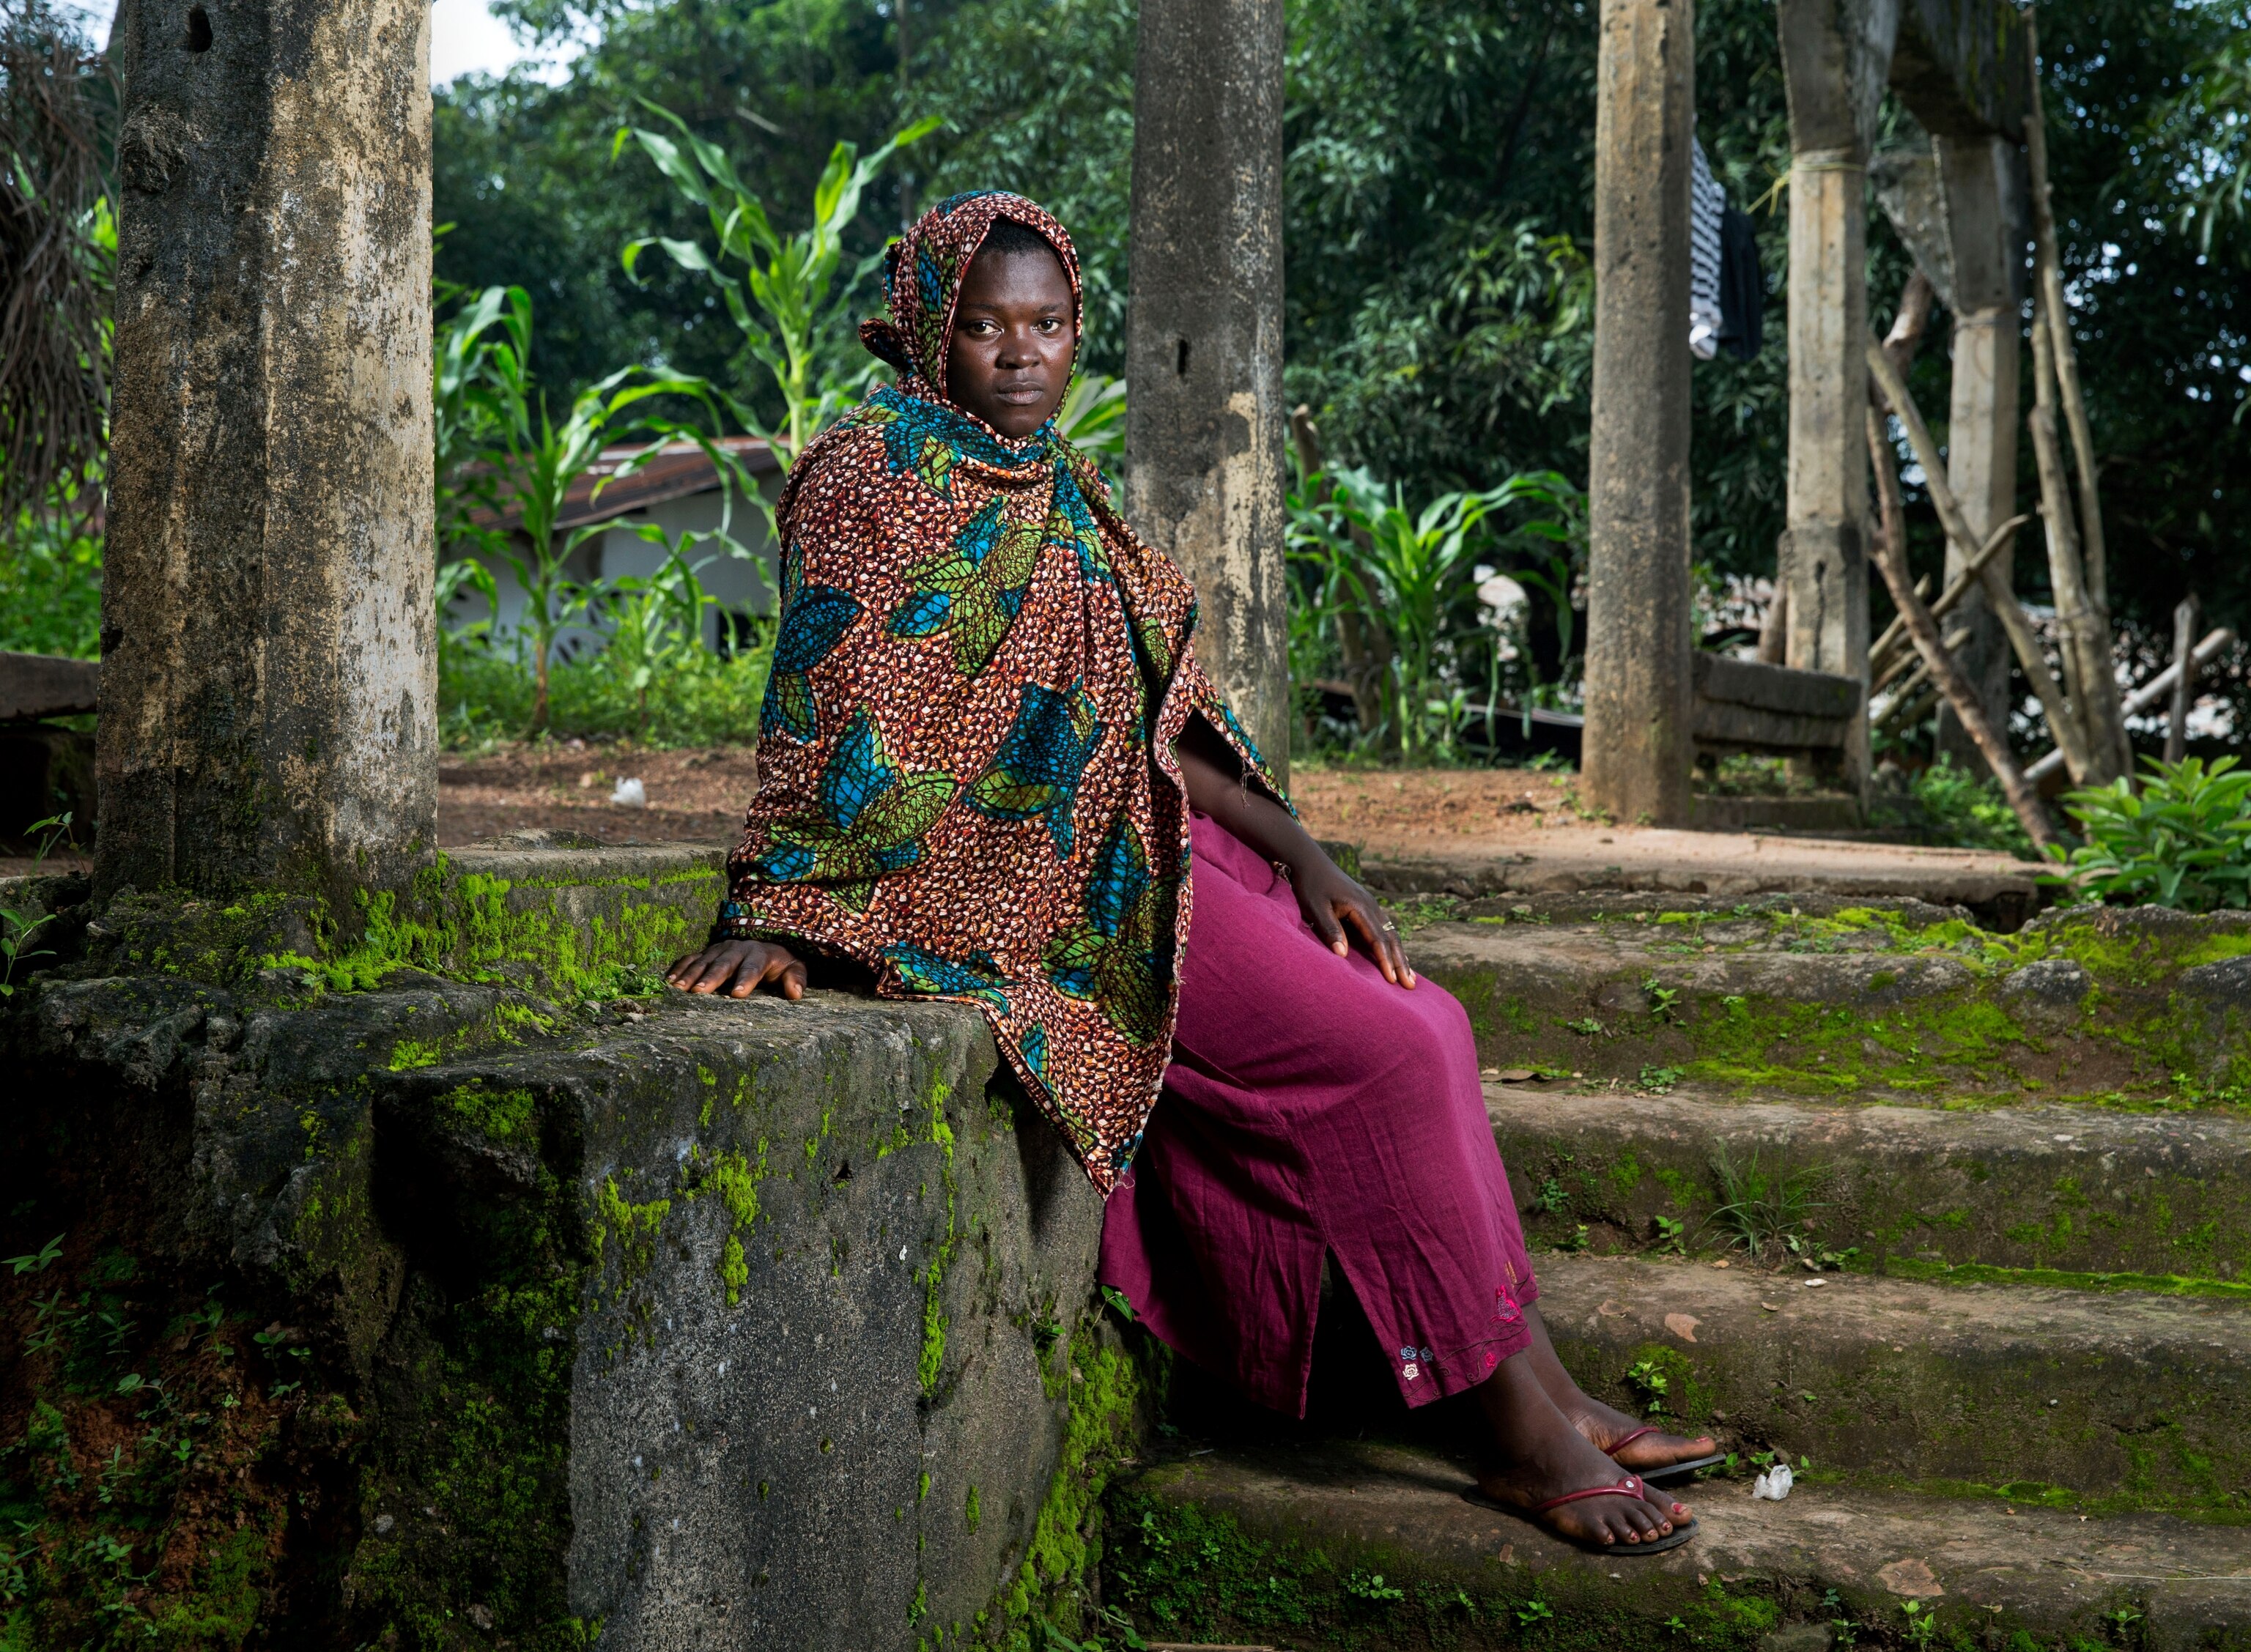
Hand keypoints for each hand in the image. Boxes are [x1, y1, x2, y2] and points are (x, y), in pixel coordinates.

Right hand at [666, 938, 806, 999]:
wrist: (766, 948)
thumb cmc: (781, 965)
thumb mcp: (794, 969)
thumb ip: (796, 979)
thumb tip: (795, 994)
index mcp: (760, 954)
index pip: (753, 967)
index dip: (745, 980)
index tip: (737, 995)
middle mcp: (738, 948)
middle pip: (724, 963)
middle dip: (711, 977)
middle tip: (699, 993)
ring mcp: (720, 949)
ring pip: (704, 961)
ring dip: (690, 974)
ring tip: (678, 989)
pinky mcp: (707, 952)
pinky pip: (691, 959)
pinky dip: (679, 969)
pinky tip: (669, 982)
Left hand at [1288, 857, 1413, 987]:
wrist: (1310, 861)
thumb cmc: (1310, 885)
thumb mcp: (1315, 908)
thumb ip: (1330, 929)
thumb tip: (1342, 955)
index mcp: (1360, 906)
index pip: (1377, 938)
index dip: (1385, 960)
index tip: (1392, 980)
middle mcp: (1371, 905)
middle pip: (1390, 937)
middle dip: (1401, 962)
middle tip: (1409, 985)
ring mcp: (1371, 905)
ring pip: (1391, 933)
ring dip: (1400, 955)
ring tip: (1410, 976)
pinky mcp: (1366, 906)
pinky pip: (1384, 928)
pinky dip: (1392, 944)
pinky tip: (1395, 956)